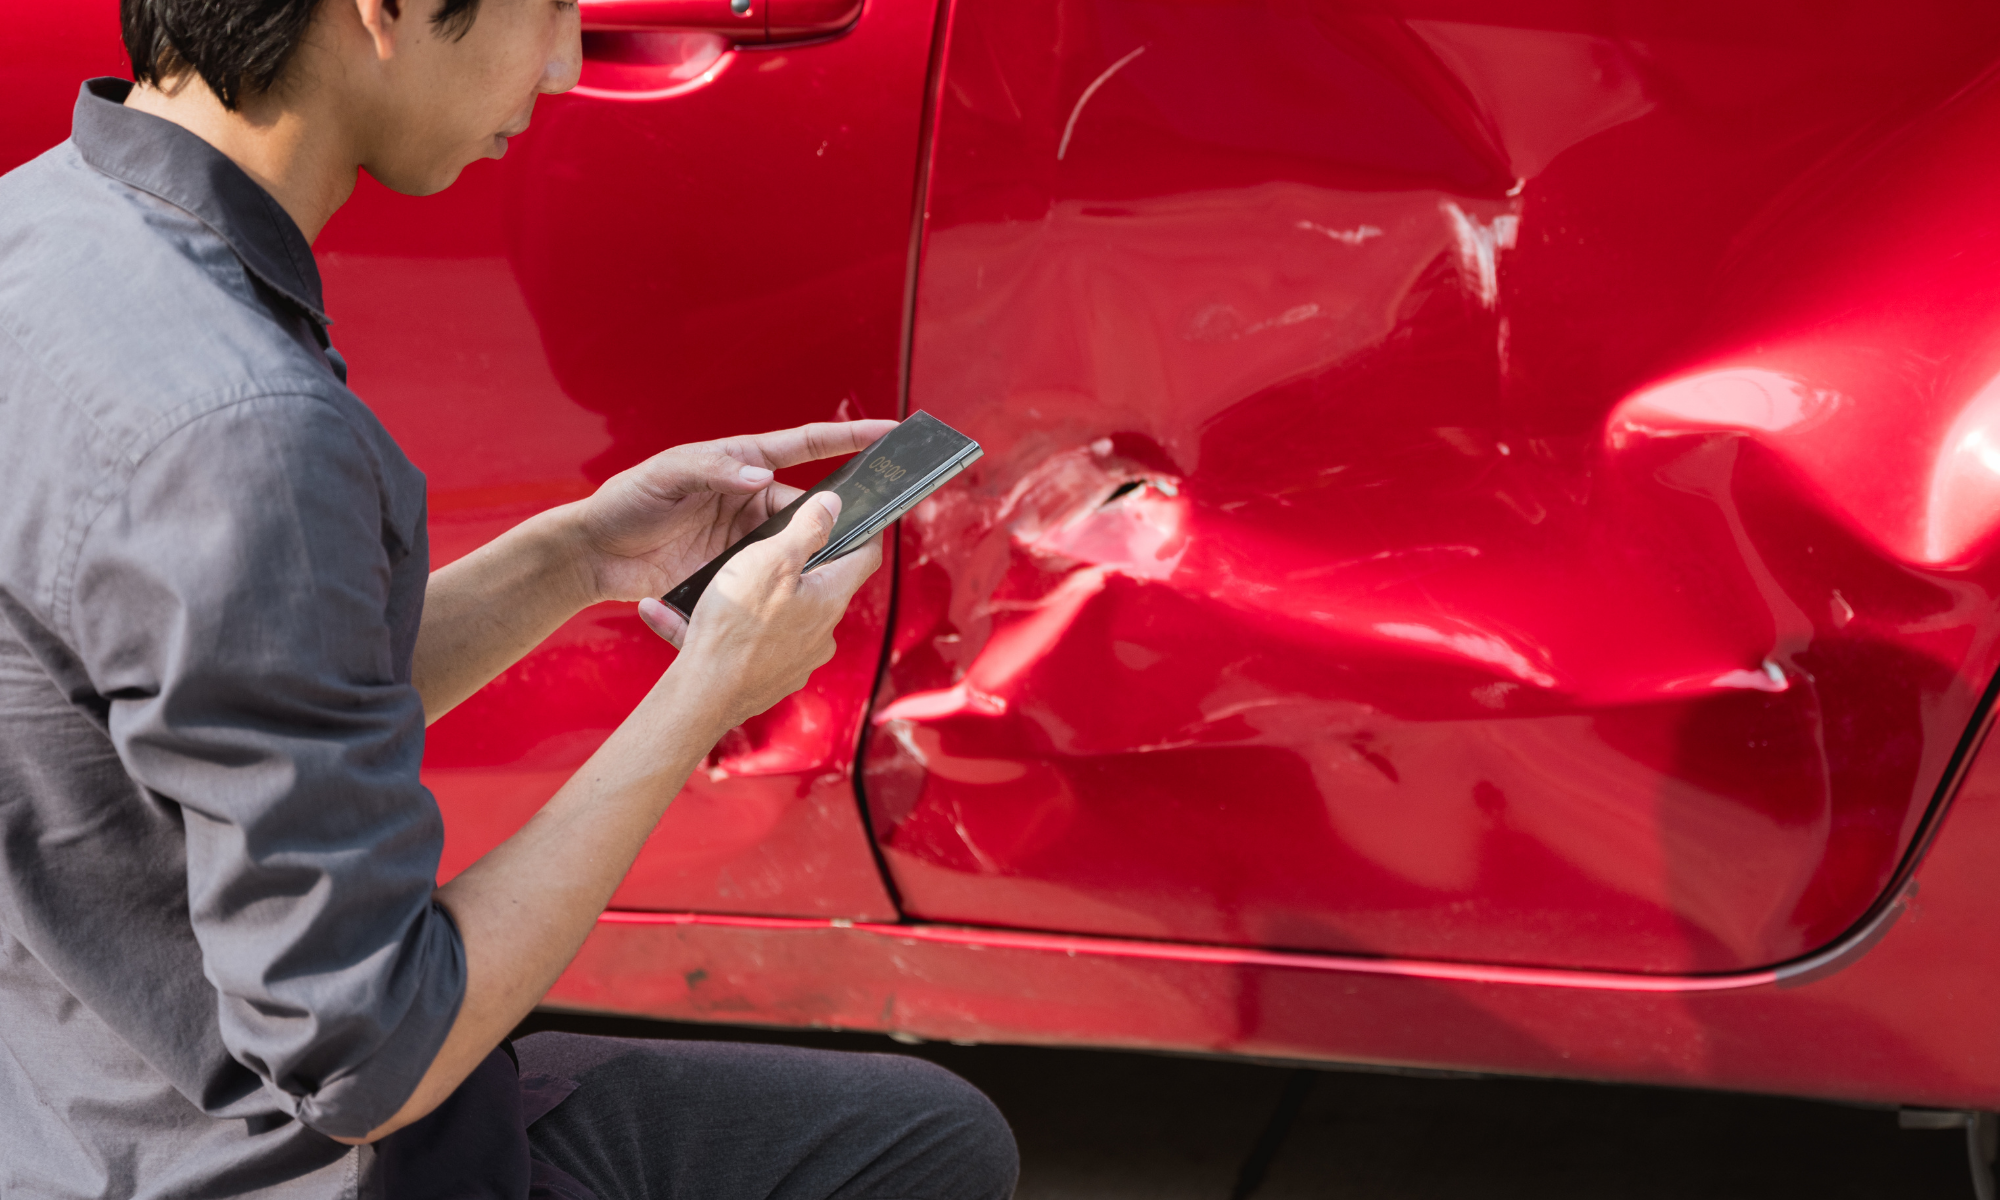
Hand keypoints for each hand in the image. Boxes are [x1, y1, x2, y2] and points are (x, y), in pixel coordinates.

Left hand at [565, 419, 897, 609]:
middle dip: (836, 516)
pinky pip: (769, 576)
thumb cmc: (626, 502)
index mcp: (741, 462)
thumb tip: (761, 476)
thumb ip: (714, 470)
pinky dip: (780, 585)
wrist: (595, 555)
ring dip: (806, 557)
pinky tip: (786, 596)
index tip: (888, 432)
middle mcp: (750, 497)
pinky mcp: (734, 571)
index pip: (805, 446)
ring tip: (823, 570)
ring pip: (794, 545)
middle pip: (808, 506)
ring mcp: (744, 536)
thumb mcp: (667, 476)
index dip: (848, 437)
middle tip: (865, 529)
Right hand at [648, 492, 884, 731]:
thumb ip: (806, 529)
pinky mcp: (773, 677)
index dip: (864, 531)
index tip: (859, 518)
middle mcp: (822, 633)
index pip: (865, 556)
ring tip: (719, 587)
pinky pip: (756, 642)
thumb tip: (833, 506)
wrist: (706, 694)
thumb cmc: (736, 625)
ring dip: (756, 597)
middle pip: (821, 585)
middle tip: (768, 547)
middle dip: (797, 565)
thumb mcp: (771, 560)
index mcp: (830, 599)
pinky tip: (688, 617)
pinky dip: (731, 627)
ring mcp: (799, 659)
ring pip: (784, 615)